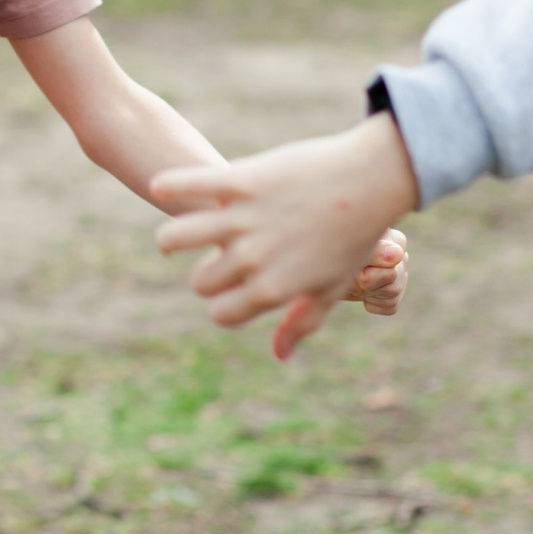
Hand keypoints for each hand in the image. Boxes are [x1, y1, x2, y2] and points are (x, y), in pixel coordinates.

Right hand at [155, 115, 421, 353]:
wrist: (371, 178)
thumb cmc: (355, 236)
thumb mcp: (331, 286)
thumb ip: (301, 322)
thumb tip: (279, 355)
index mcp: (272, 290)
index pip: (221, 314)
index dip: (225, 306)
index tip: (234, 291)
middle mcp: (252, 259)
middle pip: (201, 282)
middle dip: (207, 275)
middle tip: (219, 258)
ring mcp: (243, 219)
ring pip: (176, 239)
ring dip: (171, 239)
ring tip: (176, 236)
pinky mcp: (240, 180)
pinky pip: (190, 185)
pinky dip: (170, 186)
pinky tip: (161, 188)